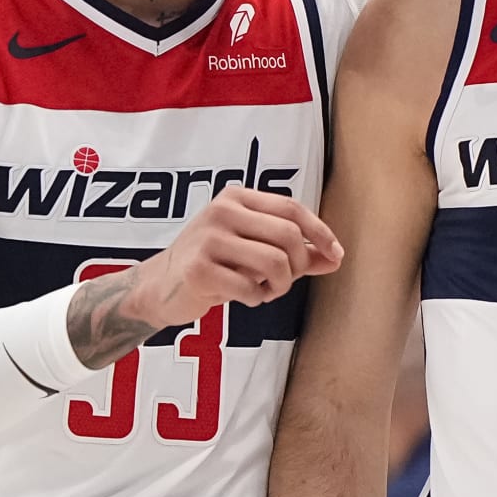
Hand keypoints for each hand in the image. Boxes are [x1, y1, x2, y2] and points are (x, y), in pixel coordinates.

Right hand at [67, 185, 340, 368]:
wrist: (160, 286)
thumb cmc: (214, 265)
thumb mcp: (253, 251)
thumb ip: (294, 252)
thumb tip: (335, 258)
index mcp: (237, 198)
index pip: (292, 208)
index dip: (319, 232)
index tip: (335, 255)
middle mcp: (222, 212)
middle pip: (288, 235)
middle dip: (299, 266)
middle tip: (286, 280)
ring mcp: (209, 239)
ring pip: (275, 262)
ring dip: (280, 285)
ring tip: (267, 290)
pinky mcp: (200, 269)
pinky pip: (250, 288)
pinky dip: (257, 299)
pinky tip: (246, 297)